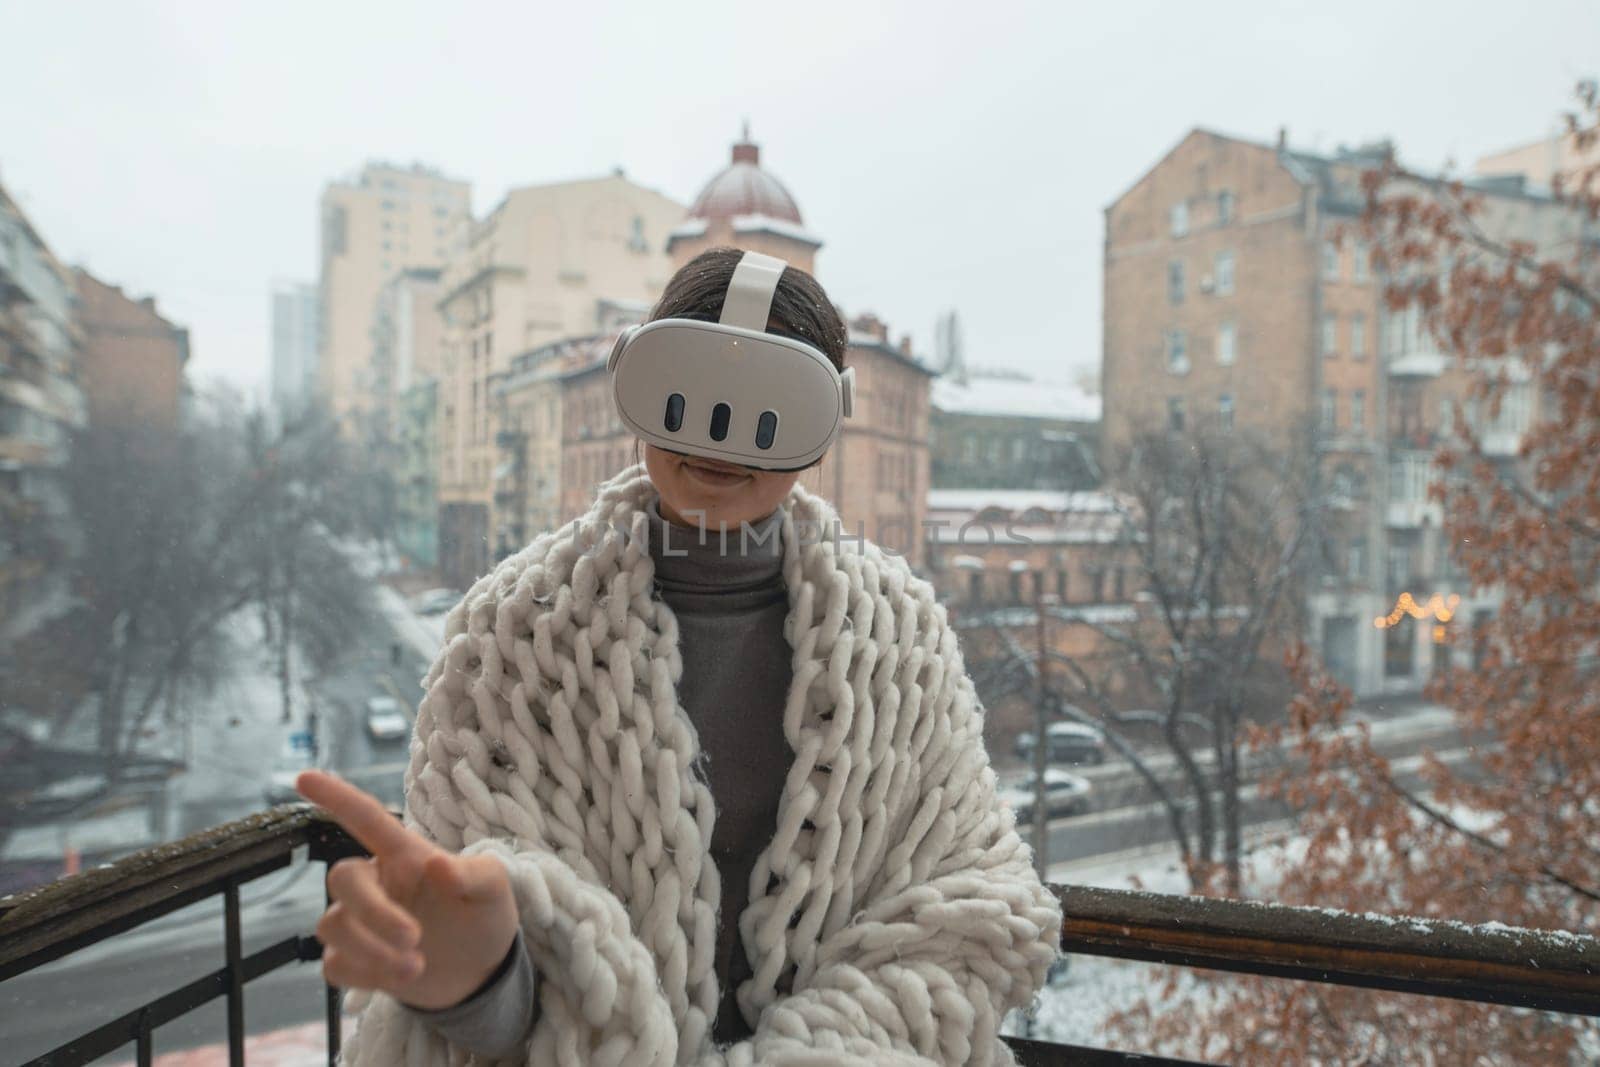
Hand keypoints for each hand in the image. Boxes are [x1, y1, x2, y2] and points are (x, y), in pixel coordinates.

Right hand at [295, 769, 518, 1009]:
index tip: (303, 776)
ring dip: (370, 951)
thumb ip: (473, 874)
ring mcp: (361, 921)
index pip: (366, 819)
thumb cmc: (484, 913)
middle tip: (414, 939)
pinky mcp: (355, 959)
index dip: (336, 797)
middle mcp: (377, 882)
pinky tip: (400, 979)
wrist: (482, 968)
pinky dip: (365, 976)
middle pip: (342, 879)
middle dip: (373, 912)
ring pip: (332, 925)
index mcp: (406, 855)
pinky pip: (334, 964)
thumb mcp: (494, 889)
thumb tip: (437, 865)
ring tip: (416, 967)